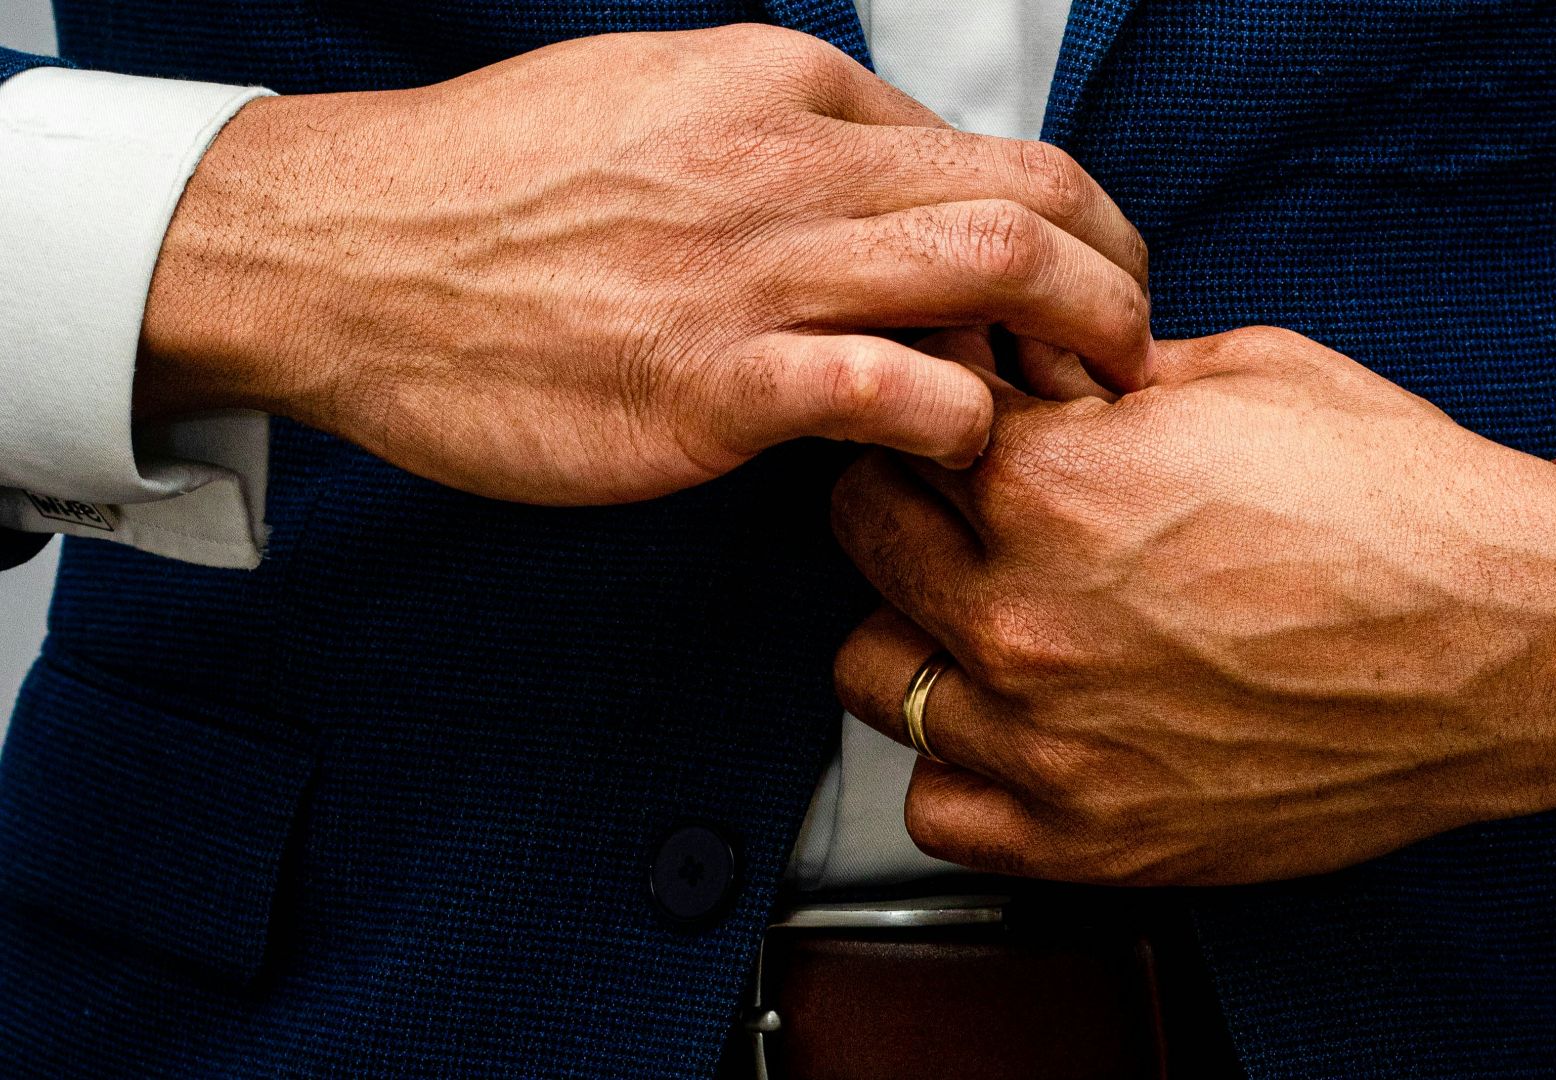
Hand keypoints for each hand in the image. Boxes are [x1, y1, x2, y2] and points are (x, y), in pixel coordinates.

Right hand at [134, 27, 1149, 503]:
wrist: (347, 251)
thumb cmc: (494, 184)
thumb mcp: (653, 99)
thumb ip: (781, 137)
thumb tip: (891, 188)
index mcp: (779, 88)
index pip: (985, 150)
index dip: (1068, 227)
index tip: (1083, 288)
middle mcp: (787, 164)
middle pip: (1029, 202)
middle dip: (1118, 278)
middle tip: (1131, 350)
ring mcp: (753, 273)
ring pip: (992, 276)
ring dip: (1074, 348)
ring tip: (1084, 409)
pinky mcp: (713, 385)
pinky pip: (897, 395)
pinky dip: (959, 426)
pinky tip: (952, 455)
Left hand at [832, 326, 1555, 885]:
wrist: (1517, 644)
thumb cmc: (1400, 503)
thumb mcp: (1242, 375)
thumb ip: (1096, 373)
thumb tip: (1022, 366)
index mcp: (1049, 484)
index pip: (898, 424)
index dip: (938, 409)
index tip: (970, 419)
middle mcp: (1024, 616)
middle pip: (863, 536)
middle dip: (911, 500)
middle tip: (974, 504)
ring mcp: (1049, 739)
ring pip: (873, 673)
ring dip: (917, 631)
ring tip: (995, 614)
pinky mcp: (1092, 837)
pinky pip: (939, 807)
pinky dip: (962, 764)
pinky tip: (1022, 722)